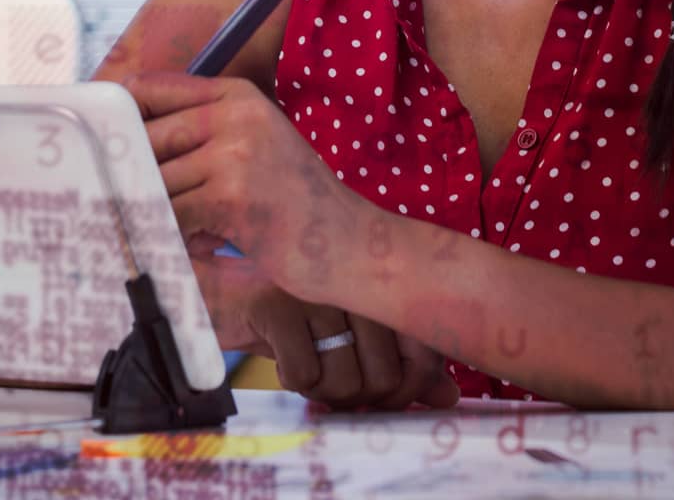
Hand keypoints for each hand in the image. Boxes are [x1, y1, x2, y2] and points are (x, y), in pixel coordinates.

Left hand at [120, 71, 371, 306]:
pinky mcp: (232, 195)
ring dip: (152, 213)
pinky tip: (193, 248)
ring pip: (157, 181)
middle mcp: (235, 114)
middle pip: (147, 136)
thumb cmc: (296, 201)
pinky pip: (174, 216)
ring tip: (165, 232)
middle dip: (128, 174)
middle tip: (112, 200)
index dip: (119, 114)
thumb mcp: (257, 143)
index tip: (98, 140)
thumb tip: (131, 147)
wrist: (350, 241)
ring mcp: (235, 152)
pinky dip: (172, 238)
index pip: (153, 88)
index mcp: (237, 95)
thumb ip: (205, 135)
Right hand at [191, 252, 458, 410]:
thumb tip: (448, 397)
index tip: (378, 393)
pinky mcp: (276, 302)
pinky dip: (291, 380)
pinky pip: (304, 375)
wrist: (226, 288)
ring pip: (345, 382)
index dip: (404, 391)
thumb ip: (402, 363)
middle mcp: (356, 276)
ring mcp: (316, 287)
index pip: (421, 356)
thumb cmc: (299, 318)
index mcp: (382, 281)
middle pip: (384, 379)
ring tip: (307, 363)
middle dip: (357, 396)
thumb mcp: (352, 340)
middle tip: (330, 376)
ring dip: (322, 391)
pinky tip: (282, 355)